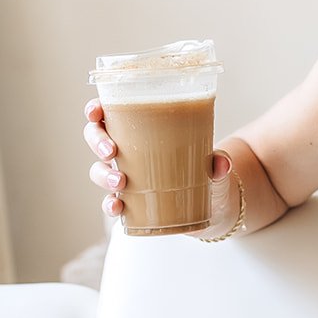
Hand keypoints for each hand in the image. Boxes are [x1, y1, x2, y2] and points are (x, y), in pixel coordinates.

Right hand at [83, 100, 233, 223]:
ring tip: (121, 182)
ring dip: (103, 175)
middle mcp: (129, 151)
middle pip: (96, 138)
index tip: (96, 111)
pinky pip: (110, 201)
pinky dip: (109, 204)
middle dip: (97, 141)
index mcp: (143, 130)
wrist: (215, 206)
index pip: (110, 113)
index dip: (95, 110)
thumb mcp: (216, 165)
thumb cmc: (209, 173)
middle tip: (112, 151)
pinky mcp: (132, 202)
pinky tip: (117, 206)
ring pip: (99, 170)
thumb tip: (221, 162)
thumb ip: (218, 163)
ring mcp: (127, 176)